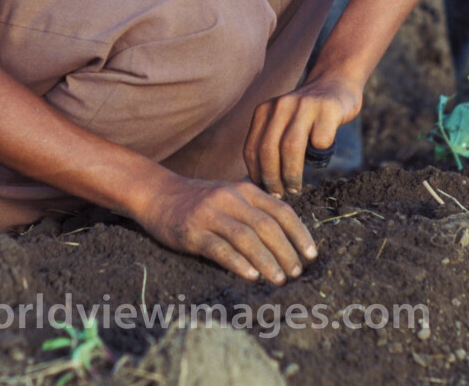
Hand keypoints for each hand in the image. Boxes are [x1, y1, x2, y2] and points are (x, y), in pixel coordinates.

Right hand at [133, 176, 316, 283]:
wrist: (156, 193)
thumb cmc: (199, 201)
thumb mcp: (230, 197)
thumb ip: (254, 211)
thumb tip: (287, 243)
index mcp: (245, 190)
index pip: (281, 211)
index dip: (299, 233)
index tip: (311, 254)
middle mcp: (230, 198)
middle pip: (267, 226)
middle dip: (286, 251)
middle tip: (296, 272)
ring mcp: (210, 214)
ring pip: (246, 237)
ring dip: (267, 260)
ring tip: (279, 279)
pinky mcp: (192, 230)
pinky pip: (219, 248)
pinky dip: (238, 263)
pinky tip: (251, 276)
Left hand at [245, 78, 361, 197]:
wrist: (335, 84)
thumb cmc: (307, 115)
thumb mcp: (282, 121)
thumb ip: (271, 142)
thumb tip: (259, 183)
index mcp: (265, 110)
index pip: (252, 148)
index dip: (256, 174)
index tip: (264, 190)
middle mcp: (282, 105)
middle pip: (269, 149)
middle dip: (271, 178)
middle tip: (279, 193)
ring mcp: (305, 105)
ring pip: (291, 147)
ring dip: (291, 173)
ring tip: (294, 187)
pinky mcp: (328, 109)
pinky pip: (320, 141)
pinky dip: (319, 155)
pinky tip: (320, 157)